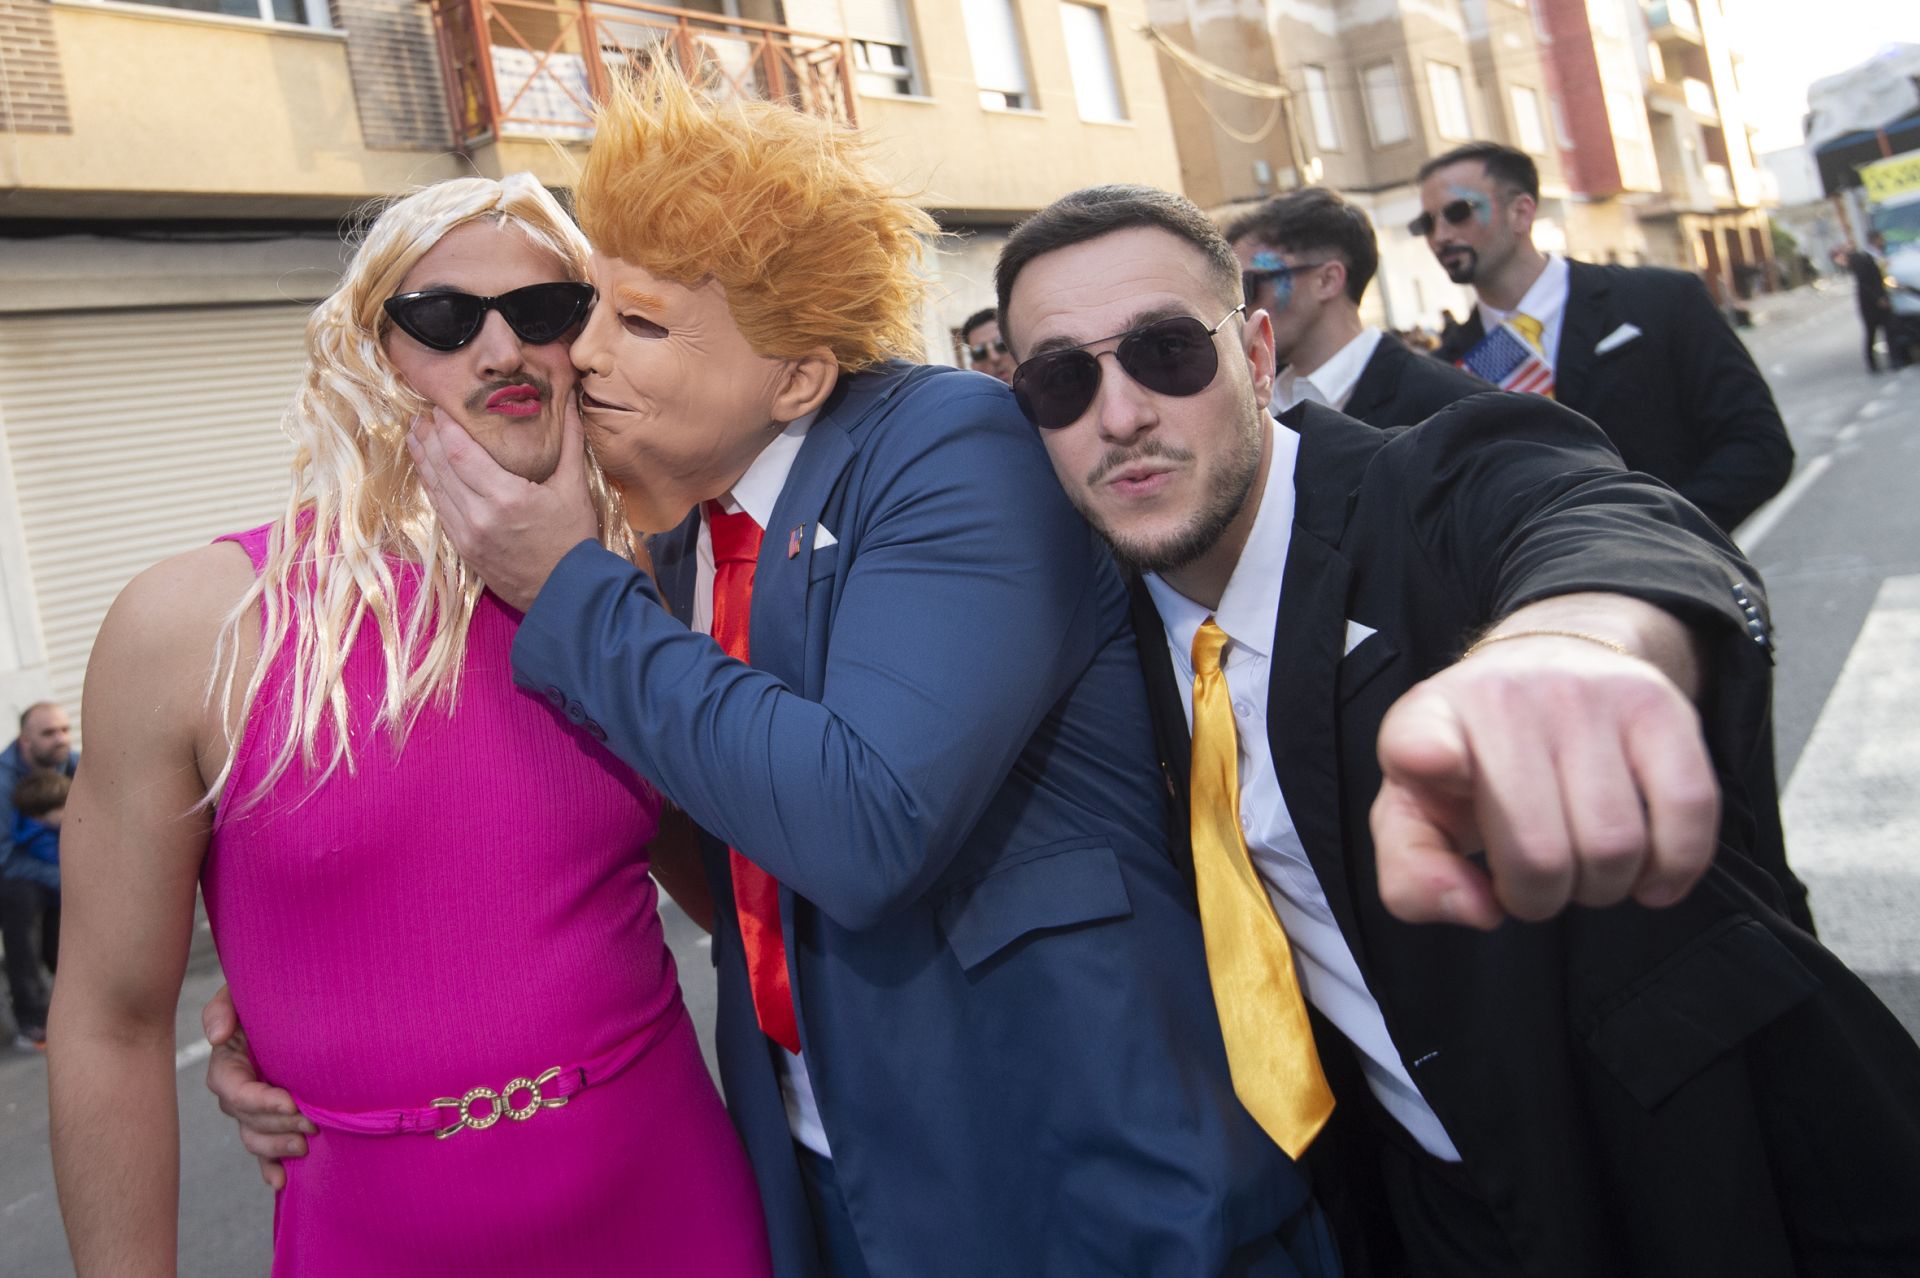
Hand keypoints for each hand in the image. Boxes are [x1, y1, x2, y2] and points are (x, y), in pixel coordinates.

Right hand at [202, 984, 311, 1189]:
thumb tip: (215, 1038)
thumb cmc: (267, 996)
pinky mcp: (269, 1120)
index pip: (235, 1091)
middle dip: (279, 1126)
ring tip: (306, 1147)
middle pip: (248, 1119)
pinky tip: (281, 1182)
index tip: (291, 1104)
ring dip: (278, 1148)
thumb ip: (223, 1007)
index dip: (261, 1102)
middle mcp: (237, 1090)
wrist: (296, 1003)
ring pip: (256, 1138)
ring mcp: (252, 1109)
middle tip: (312, 1124)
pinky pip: (263, 1152)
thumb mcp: (240, 992)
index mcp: (229, 1063)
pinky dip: (270, 1169)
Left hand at [407, 396, 598, 611]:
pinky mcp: (464, 549)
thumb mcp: (574, 488)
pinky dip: (431, 487)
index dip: (445, 426)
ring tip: (415, 436)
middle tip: (420, 414)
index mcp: (506, 497)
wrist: (566, 593)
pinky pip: (440, 510)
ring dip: (422, 460)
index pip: (460, 452)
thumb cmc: (574, 540)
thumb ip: (569, 444)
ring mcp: (467, 535)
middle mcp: (479, 515)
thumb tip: (571, 406)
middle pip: (441, 467)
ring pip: (435, 489)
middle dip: (427, 438)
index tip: (440, 405)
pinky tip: (427, 472)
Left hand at [1370, 635, 1719, 928]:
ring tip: (1582, 866)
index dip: (1428, 755)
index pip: (1419, 735)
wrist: (1547, 663)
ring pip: (1616, 847)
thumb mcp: (1415, 814)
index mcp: (1425, 722)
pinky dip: (1673, 866)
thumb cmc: (1471, 762)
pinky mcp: (1658, 705)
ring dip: (1603, 888)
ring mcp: (1587, 695)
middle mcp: (1504, 698)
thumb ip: (1414, 880)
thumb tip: (1480, 909)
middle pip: (1540, 855)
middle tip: (1533, 881)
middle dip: (1539, 899)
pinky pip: (1689, 811)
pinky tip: (1646, 872)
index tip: (1437, 764)